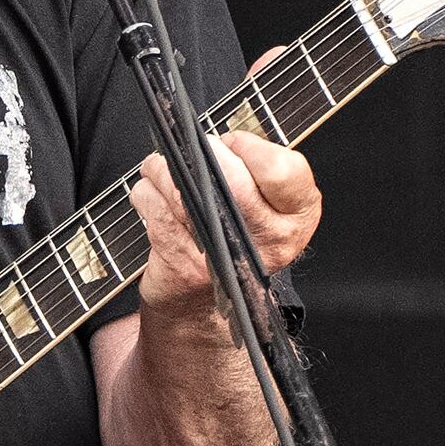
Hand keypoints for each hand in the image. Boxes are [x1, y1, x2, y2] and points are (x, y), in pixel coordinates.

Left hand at [128, 129, 320, 322]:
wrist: (205, 303)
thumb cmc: (234, 237)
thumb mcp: (267, 200)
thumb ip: (255, 167)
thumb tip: (212, 141)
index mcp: (297, 215)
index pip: (283, 170)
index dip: (249, 147)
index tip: (232, 145)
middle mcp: (270, 240)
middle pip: (230, 179)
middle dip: (200, 154)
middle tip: (192, 151)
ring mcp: (226, 255)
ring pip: (182, 188)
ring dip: (162, 169)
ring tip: (164, 169)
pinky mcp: (185, 265)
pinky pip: (154, 208)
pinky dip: (147, 193)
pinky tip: (155, 198)